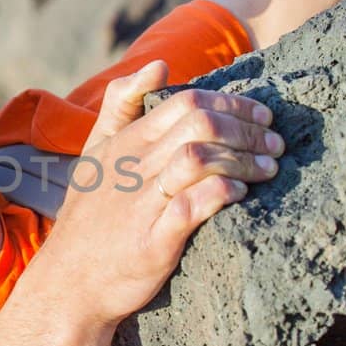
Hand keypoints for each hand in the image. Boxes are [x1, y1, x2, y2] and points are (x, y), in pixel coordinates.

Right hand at [46, 59, 282, 327]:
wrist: (70, 282)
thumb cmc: (90, 216)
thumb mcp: (95, 152)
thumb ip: (121, 105)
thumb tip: (158, 63)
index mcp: (126, 142)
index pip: (188, 102)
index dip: (233, 103)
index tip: (261, 117)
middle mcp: (134, 166)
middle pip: (201, 125)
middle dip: (248, 130)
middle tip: (275, 143)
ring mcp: (142, 202)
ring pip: (201, 159)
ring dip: (243, 159)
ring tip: (269, 169)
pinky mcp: (153, 241)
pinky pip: (194, 205)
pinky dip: (223, 193)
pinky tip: (241, 194)